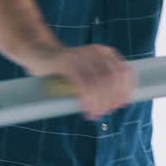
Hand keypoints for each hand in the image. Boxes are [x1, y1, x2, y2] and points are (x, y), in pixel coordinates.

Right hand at [21, 44, 136, 120]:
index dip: (126, 90)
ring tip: (95, 114)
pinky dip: (88, 98)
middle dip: (112, 99)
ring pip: (100, 81)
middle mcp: (96, 52)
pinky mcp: (67, 62)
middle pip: (114, 78)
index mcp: (106, 53)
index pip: (125, 72)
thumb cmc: (66, 70)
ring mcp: (81, 56)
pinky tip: (86, 108)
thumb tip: (121, 103)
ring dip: (100, 101)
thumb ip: (104, 83)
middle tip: (105, 112)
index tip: (121, 105)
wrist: (39, 54)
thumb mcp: (89, 73)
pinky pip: (83, 82)